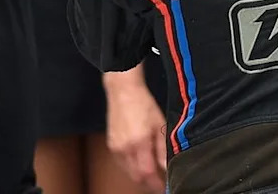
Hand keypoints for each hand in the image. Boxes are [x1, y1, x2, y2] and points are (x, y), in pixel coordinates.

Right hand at [105, 77, 166, 192]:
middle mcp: (125, 149)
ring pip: (128, 172)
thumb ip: (163, 148)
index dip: (156, 184)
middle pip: (136, 177)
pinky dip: (132, 168)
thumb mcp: (160, 124)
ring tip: (153, 173)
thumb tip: (167, 167)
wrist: (123, 93)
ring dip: (140, 176)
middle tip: (161, 182)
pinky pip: (122, 164)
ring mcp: (116, 149)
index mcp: (139, 143)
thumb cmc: (145, 105)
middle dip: (149, 183)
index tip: (165, 188)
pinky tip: (141, 162)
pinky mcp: (111, 146)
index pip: (147, 173)